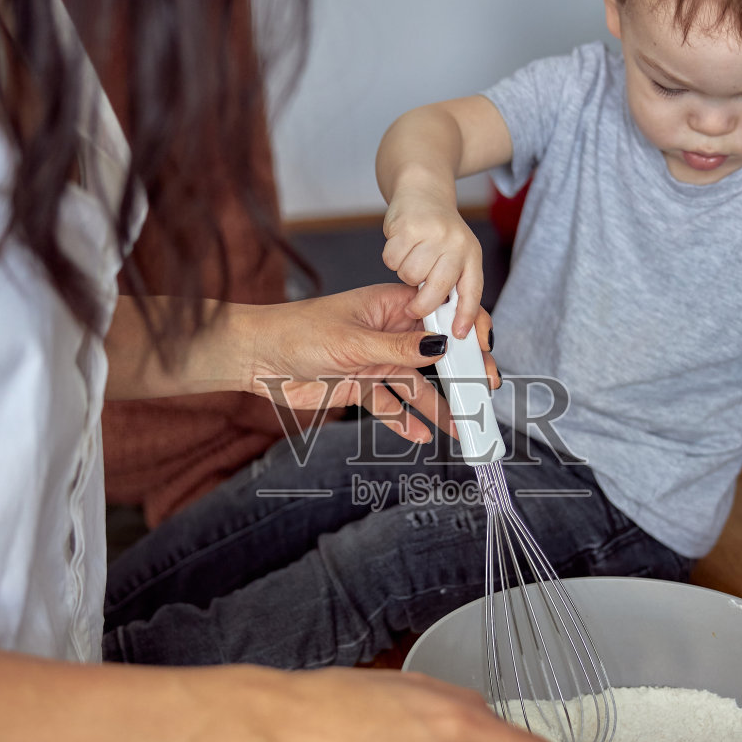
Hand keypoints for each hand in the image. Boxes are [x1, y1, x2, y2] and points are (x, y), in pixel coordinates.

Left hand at [241, 285, 495, 444]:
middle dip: (461, 372)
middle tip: (485, 392)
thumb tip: (442, 344)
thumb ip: (399, 348)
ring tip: (461, 427)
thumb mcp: (353, 342)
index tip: (486, 351)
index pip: (438, 313)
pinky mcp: (359, 386)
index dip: (465, 330)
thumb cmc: (297, 332)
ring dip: (437, 406)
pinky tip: (420, 435)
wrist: (255, 357)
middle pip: (434, 353)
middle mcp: (387, 332)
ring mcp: (375, 360)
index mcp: (390, 306)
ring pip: (415, 385)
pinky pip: (390, 405)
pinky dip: (404, 421)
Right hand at [382, 184, 485, 337]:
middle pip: (436, 290)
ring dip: (405, 272)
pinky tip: (401, 246)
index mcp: (471, 254)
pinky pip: (392, 261)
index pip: (472, 291)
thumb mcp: (457, 255)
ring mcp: (433, 233)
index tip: (459, 334)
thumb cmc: (439, 231)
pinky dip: (392, 258)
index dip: (466, 316)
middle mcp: (456, 243)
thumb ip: (455, 285)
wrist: (422, 191)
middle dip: (422, 305)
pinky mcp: (408, 226)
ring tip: (412, 258)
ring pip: (410, 275)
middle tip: (414, 307)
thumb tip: (452, 325)